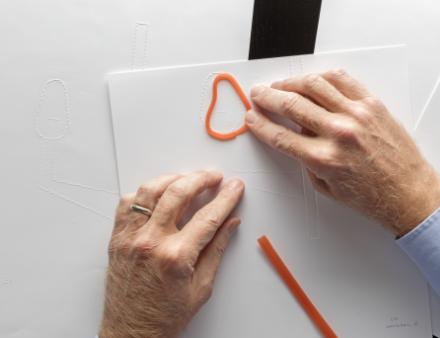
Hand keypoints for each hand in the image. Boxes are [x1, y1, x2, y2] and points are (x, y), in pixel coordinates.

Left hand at [99, 171, 243, 337]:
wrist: (132, 333)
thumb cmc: (164, 316)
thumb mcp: (201, 286)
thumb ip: (216, 249)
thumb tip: (230, 223)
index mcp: (175, 256)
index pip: (208, 216)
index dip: (225, 198)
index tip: (234, 188)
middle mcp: (150, 242)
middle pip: (178, 193)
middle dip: (201, 179)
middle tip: (214, 177)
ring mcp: (130, 238)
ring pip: (149, 191)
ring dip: (172, 179)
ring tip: (187, 179)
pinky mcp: (117, 239)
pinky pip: (127, 204)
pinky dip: (144, 194)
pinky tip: (157, 194)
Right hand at [246, 69, 439, 235]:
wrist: (408, 193)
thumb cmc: (371, 196)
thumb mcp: (327, 188)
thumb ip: (307, 160)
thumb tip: (295, 135)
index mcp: (324, 159)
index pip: (280, 135)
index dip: (260, 125)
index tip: (251, 118)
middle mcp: (339, 133)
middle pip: (292, 105)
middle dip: (268, 97)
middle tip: (258, 94)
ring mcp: (357, 114)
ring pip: (314, 85)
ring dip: (290, 82)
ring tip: (280, 84)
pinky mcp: (372, 104)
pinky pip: (342, 80)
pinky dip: (322, 76)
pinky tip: (312, 80)